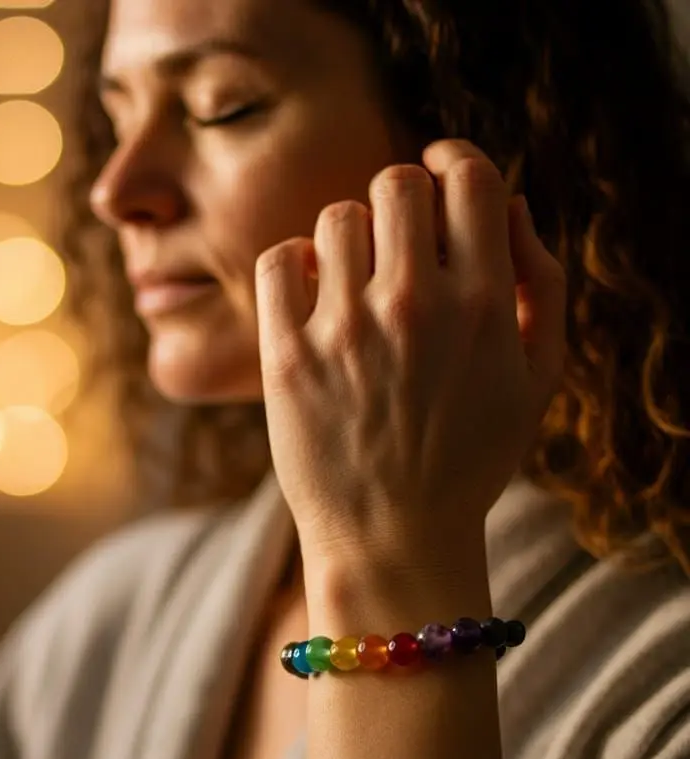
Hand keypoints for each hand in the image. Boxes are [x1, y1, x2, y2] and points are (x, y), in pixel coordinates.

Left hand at [255, 138, 566, 569]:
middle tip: (397, 241)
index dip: (454, 161)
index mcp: (484, 305)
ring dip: (348, 239)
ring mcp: (344, 332)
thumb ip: (539, 282)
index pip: (470, 178)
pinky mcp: (286, 358)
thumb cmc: (468, 460)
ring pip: (335, 219)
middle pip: (397, 184)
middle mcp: (414, 308)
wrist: (393, 538)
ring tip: (353, 282)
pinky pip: (278, 262)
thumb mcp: (536, 379)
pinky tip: (312, 296)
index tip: (439, 174)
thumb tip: (510, 203)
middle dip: (401, 200)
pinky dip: (294, 267)